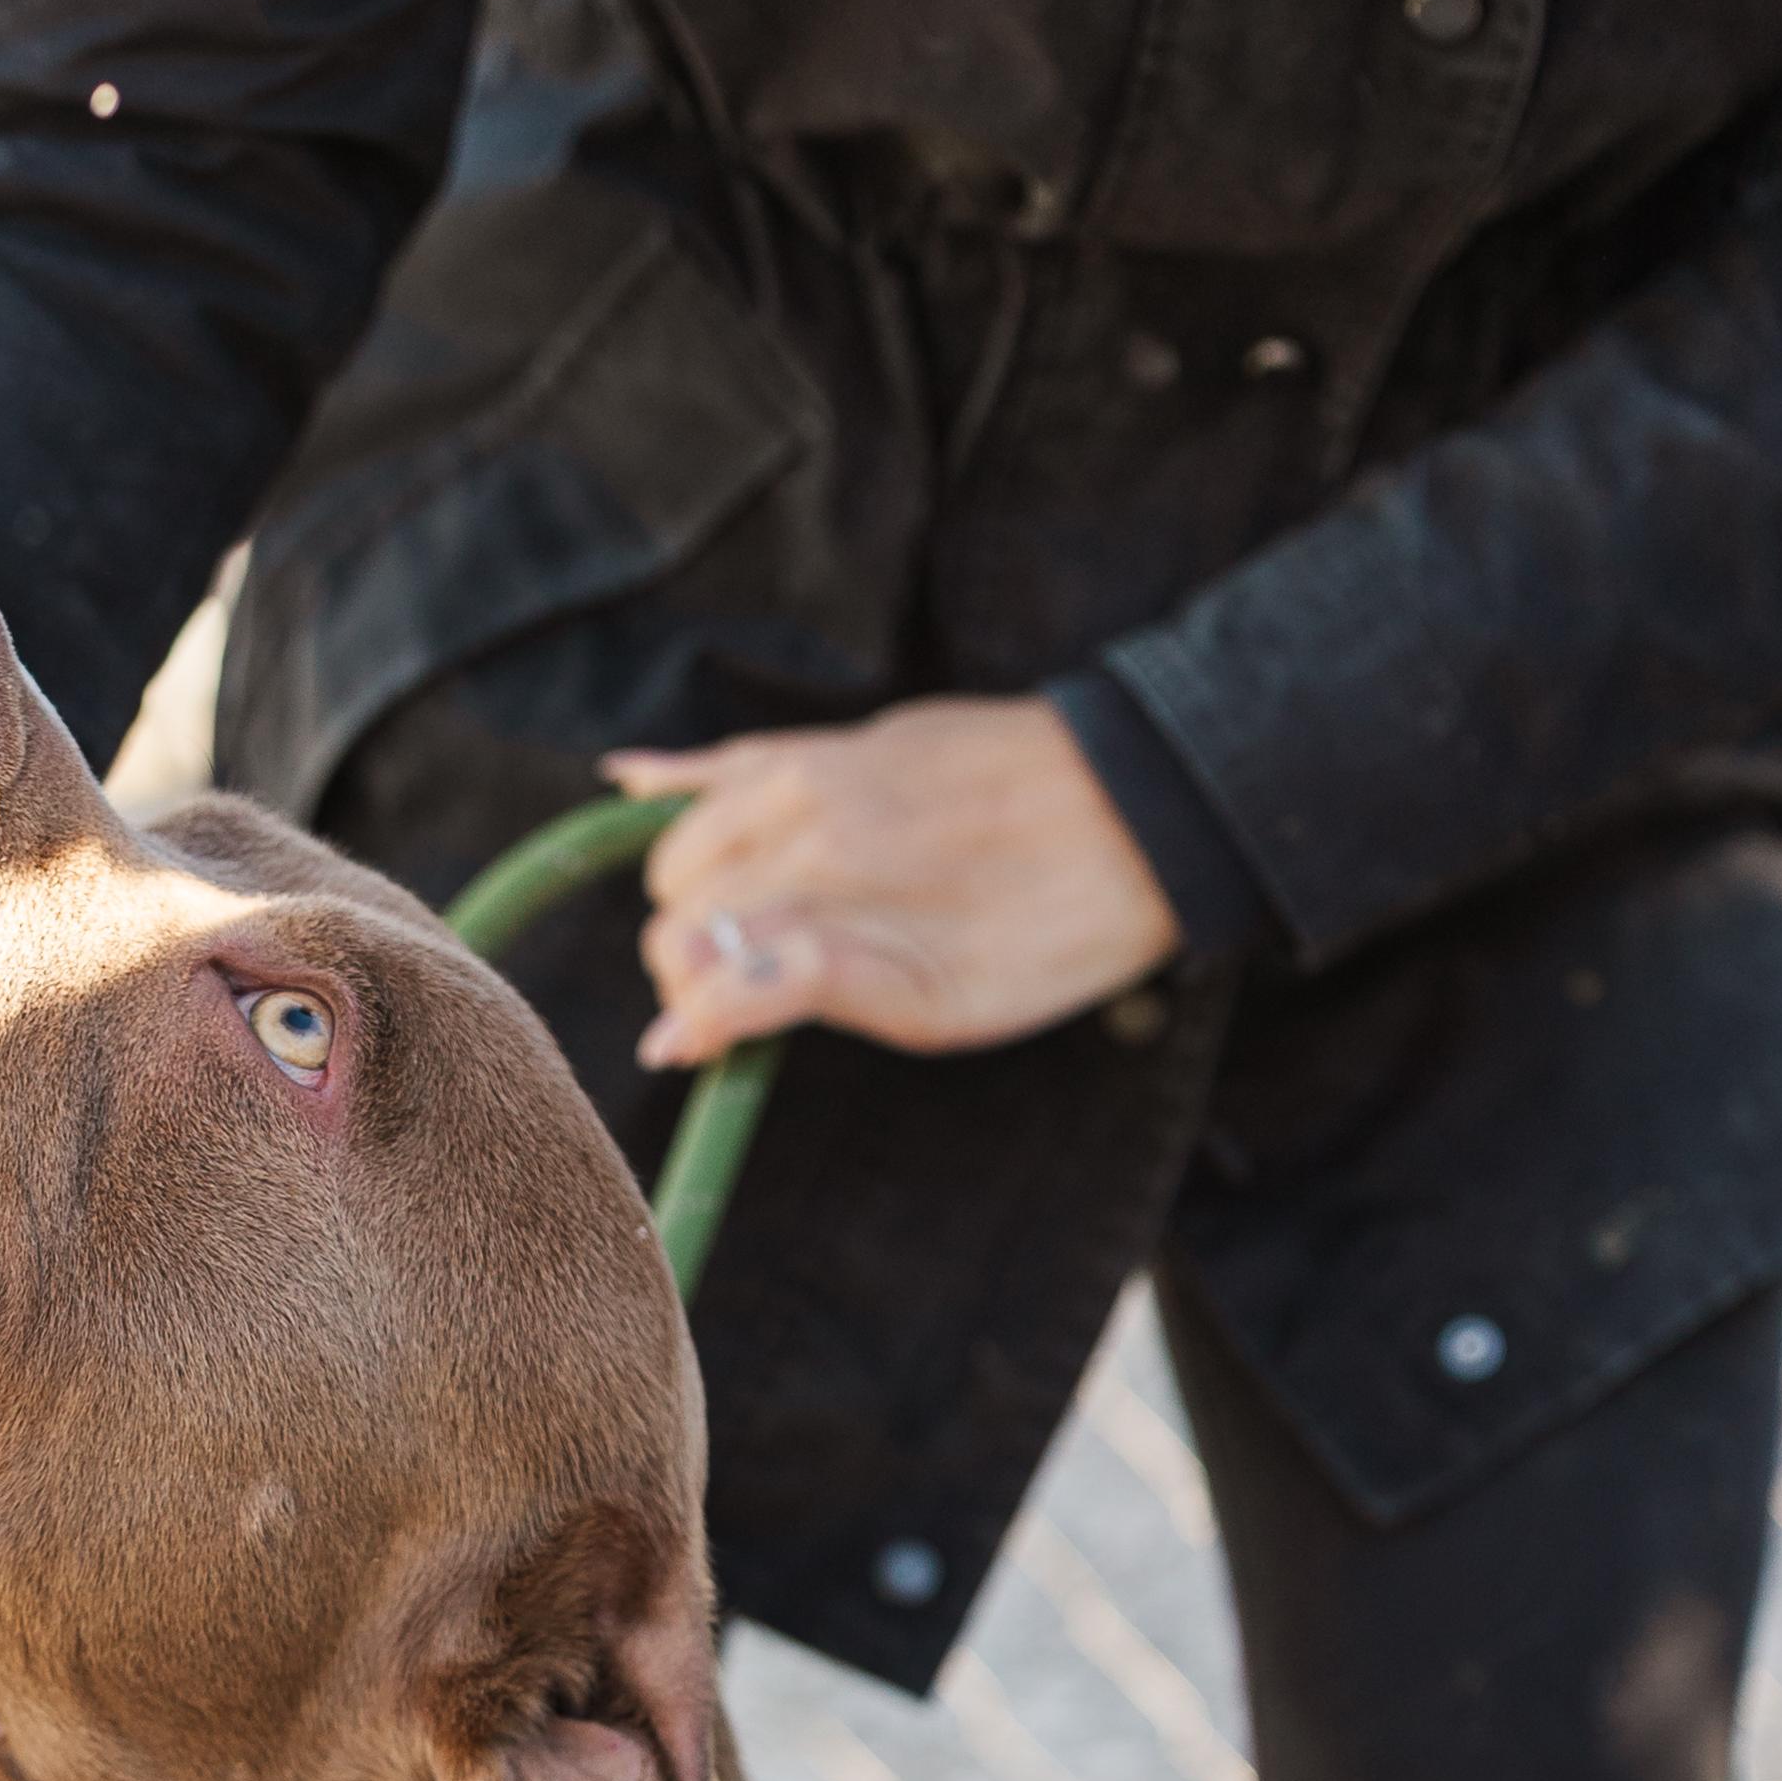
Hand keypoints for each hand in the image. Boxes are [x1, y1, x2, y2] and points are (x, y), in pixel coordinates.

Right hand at [611, 698, 1179, 1067]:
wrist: (1148, 809)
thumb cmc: (1054, 928)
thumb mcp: (935, 998)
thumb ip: (798, 997)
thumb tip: (674, 1029)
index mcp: (817, 879)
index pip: (685, 953)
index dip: (693, 1011)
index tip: (718, 1043)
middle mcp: (801, 808)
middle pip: (678, 896)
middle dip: (691, 955)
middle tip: (750, 999)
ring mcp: (819, 763)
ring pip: (691, 831)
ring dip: (692, 889)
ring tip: (740, 935)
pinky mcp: (848, 737)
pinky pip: (734, 752)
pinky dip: (676, 775)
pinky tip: (633, 782)